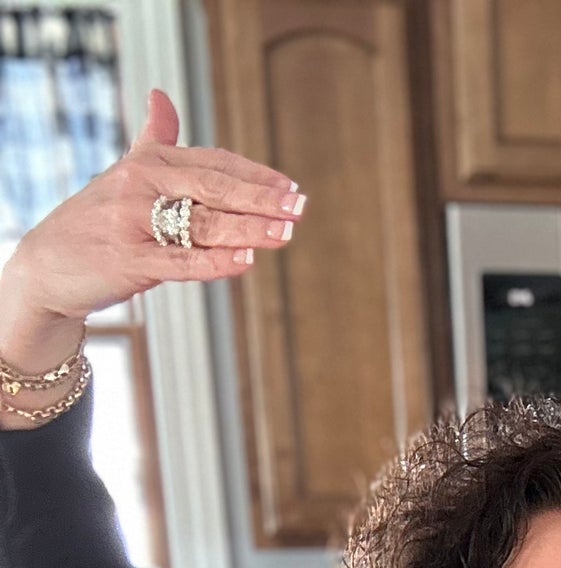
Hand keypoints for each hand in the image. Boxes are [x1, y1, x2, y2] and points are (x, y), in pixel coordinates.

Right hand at [0, 89, 300, 366]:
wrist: (47, 263)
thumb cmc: (96, 221)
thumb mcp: (124, 175)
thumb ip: (152, 140)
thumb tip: (161, 97)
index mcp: (147, 162)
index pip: (212, 163)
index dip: (254, 174)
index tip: (290, 187)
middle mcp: (140, 185)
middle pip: (213, 187)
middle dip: (261, 198)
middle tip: (299, 207)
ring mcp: (133, 222)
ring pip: (202, 223)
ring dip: (248, 229)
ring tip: (285, 233)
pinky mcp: (128, 260)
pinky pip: (180, 260)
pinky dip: (216, 261)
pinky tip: (247, 261)